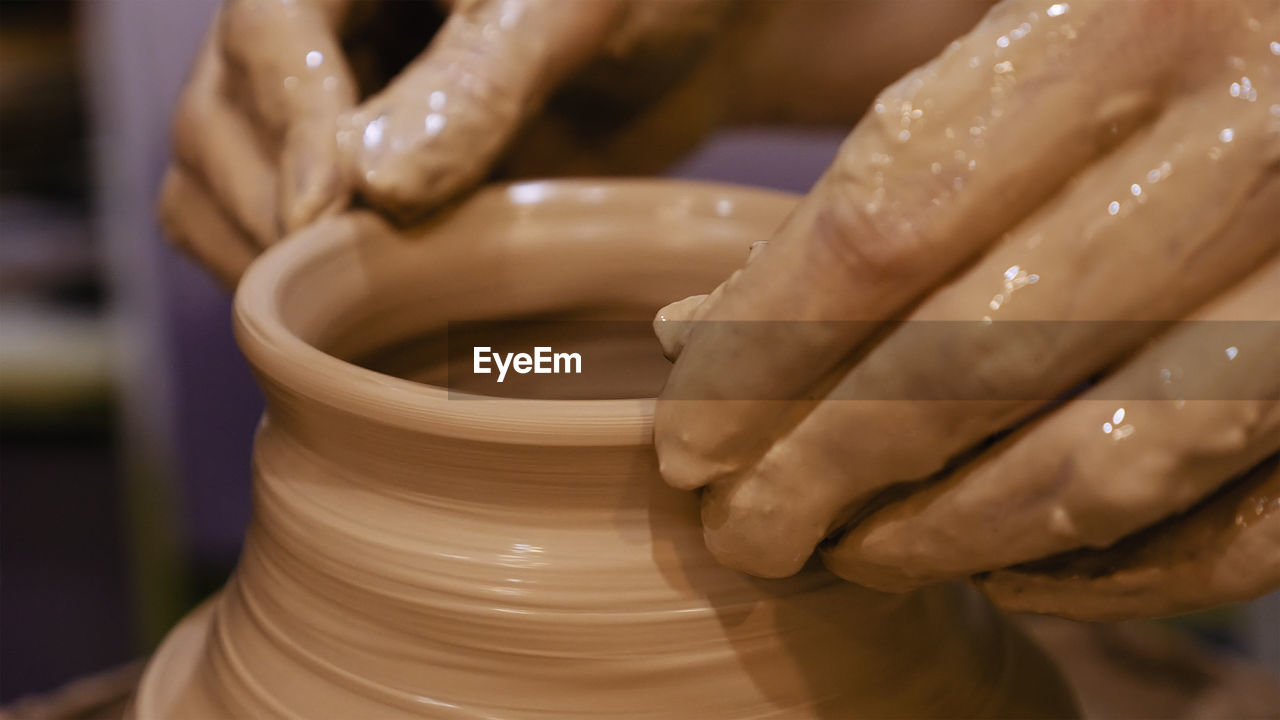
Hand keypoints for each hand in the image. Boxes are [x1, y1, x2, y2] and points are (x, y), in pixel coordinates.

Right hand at [160, 0, 996, 286]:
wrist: (687, 43)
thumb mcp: (563, 14)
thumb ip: (473, 87)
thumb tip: (368, 185)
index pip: (265, 36)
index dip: (289, 129)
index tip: (324, 216)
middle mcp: (309, 35)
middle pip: (212, 123)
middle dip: (268, 209)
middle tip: (345, 285)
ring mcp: (317, 114)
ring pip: (214, 190)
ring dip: (263, 261)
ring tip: (349, 308)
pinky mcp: (346, 187)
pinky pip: (270, 237)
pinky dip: (293, 289)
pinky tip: (355, 316)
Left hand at [654, 0, 1279, 619]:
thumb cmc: (1166, 14)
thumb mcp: (1030, 14)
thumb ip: (893, 157)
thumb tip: (707, 327)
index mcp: (1129, 21)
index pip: (884, 232)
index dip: (761, 356)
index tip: (689, 441)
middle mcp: (1247, 151)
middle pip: (973, 363)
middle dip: (826, 472)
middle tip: (744, 530)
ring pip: (1106, 464)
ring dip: (950, 537)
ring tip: (854, 556)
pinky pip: (1242, 526)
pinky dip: (1114, 574)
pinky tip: (1011, 568)